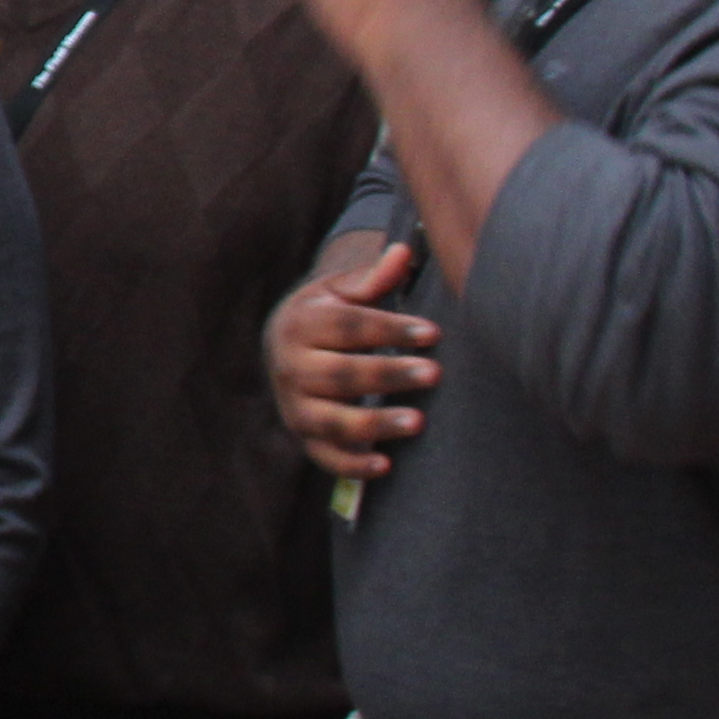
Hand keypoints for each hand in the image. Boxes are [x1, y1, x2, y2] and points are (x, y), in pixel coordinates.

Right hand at [270, 233, 436, 477]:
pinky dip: (352, 465)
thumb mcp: (342, 289)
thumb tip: (403, 253)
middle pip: (340, 374)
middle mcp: (290, 366)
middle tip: (435, 374)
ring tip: (418, 422)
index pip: (349, 327)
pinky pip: (324, 456)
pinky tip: (386, 465)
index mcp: (300, 323)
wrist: (284, 343)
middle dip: (389, 375)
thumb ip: (373, 277)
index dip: (391, 330)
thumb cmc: (328, 313)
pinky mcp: (302, 436)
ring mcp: (294, 406)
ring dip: (375, 423)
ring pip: (332, 419)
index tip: (434, 333)